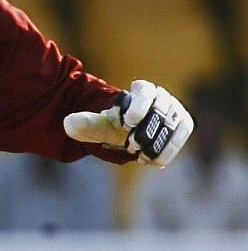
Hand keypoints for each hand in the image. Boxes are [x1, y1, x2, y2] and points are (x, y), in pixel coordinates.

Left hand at [63, 80, 193, 166]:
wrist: (127, 133)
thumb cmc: (111, 123)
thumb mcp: (94, 123)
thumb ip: (84, 122)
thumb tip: (69, 122)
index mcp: (143, 90)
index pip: (145, 92)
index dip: (140, 105)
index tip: (128, 121)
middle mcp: (163, 98)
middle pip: (161, 112)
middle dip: (148, 130)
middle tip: (132, 144)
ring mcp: (176, 112)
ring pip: (173, 127)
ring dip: (158, 143)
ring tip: (140, 155)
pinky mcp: (182, 127)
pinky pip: (178, 139)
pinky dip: (166, 151)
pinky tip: (151, 160)